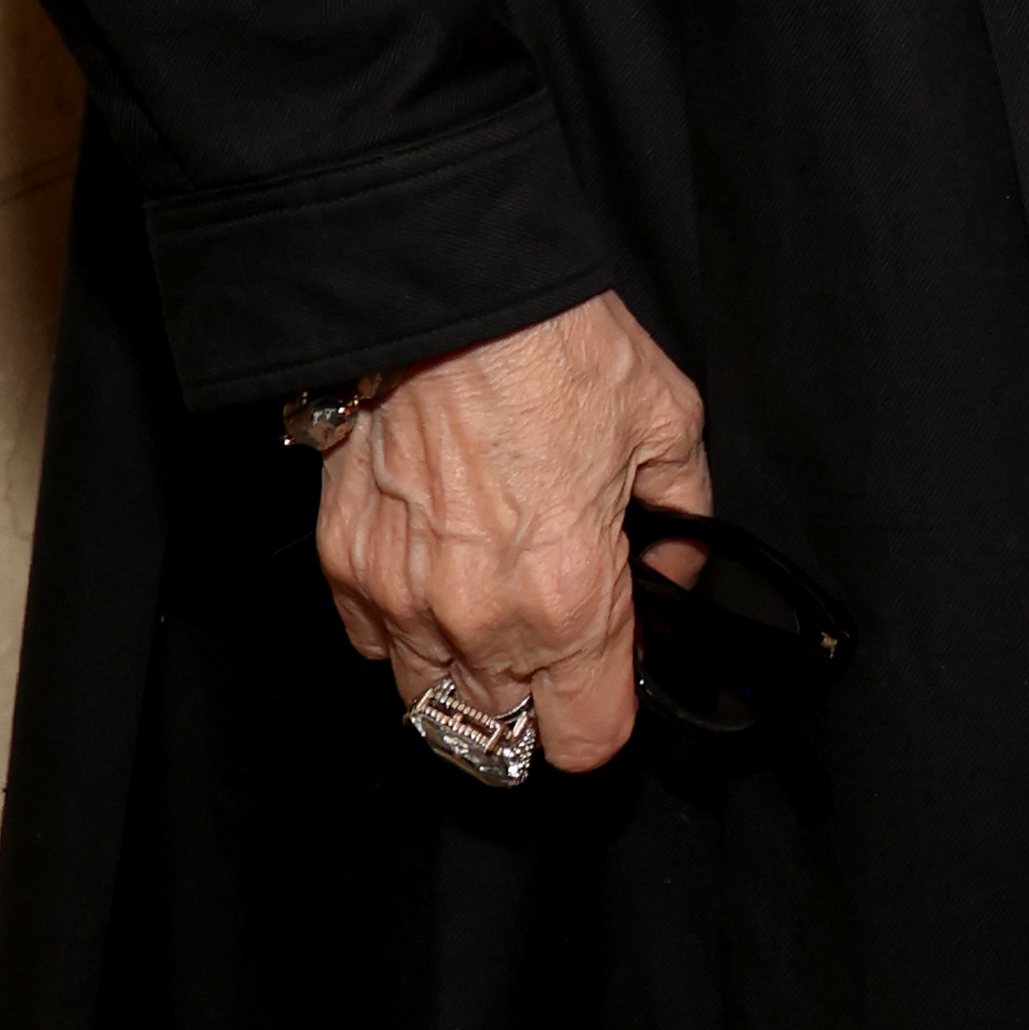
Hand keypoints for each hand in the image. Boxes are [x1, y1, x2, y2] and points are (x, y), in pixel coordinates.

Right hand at [313, 292, 708, 773]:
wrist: (451, 289)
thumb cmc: (555, 345)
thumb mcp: (667, 421)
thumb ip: (684, 519)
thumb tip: (671, 572)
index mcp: (568, 598)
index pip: (583, 740)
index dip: (605, 715)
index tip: (609, 681)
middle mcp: (477, 619)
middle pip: (500, 732)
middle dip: (534, 695)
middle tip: (552, 634)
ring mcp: (398, 598)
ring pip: (429, 699)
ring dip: (462, 672)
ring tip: (489, 609)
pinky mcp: (344, 564)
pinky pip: (371, 640)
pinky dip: (401, 624)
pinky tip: (435, 570)